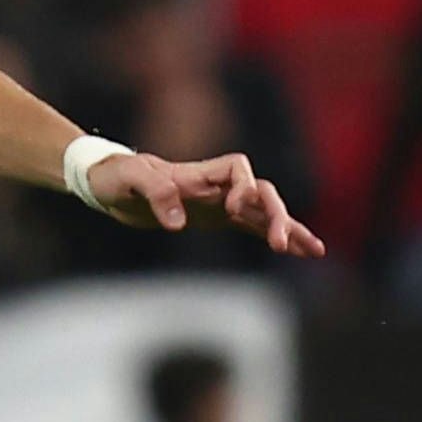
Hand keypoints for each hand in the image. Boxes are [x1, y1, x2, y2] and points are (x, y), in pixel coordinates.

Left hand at [81, 149, 321, 256]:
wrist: (107, 184)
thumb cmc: (117, 176)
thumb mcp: (128, 179)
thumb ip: (153, 192)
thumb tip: (177, 222)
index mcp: (199, 173)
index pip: (239, 169)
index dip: (243, 187)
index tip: (233, 208)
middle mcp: (216, 186)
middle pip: (261, 193)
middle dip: (276, 216)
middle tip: (281, 244)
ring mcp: (220, 203)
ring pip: (265, 212)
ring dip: (288, 229)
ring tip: (315, 250)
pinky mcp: (217, 219)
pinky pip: (254, 227)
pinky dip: (275, 237)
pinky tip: (298, 251)